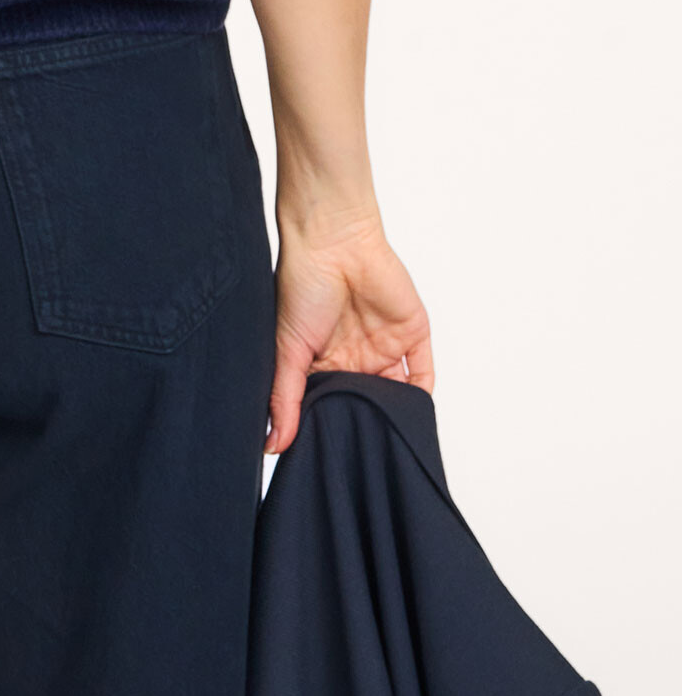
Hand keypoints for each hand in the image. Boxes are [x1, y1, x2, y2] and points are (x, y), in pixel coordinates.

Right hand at [267, 214, 433, 454]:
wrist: (332, 241)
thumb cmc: (301, 284)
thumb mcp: (288, 348)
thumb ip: (284, 397)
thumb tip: (272, 444)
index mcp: (323, 361)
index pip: (331, 404)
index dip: (332, 426)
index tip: (328, 454)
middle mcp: (355, 356)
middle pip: (366, 402)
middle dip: (365, 424)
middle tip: (362, 452)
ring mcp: (385, 345)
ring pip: (397, 393)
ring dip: (394, 413)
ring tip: (387, 437)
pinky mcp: (412, 333)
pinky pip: (423, 372)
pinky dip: (421, 396)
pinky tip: (412, 414)